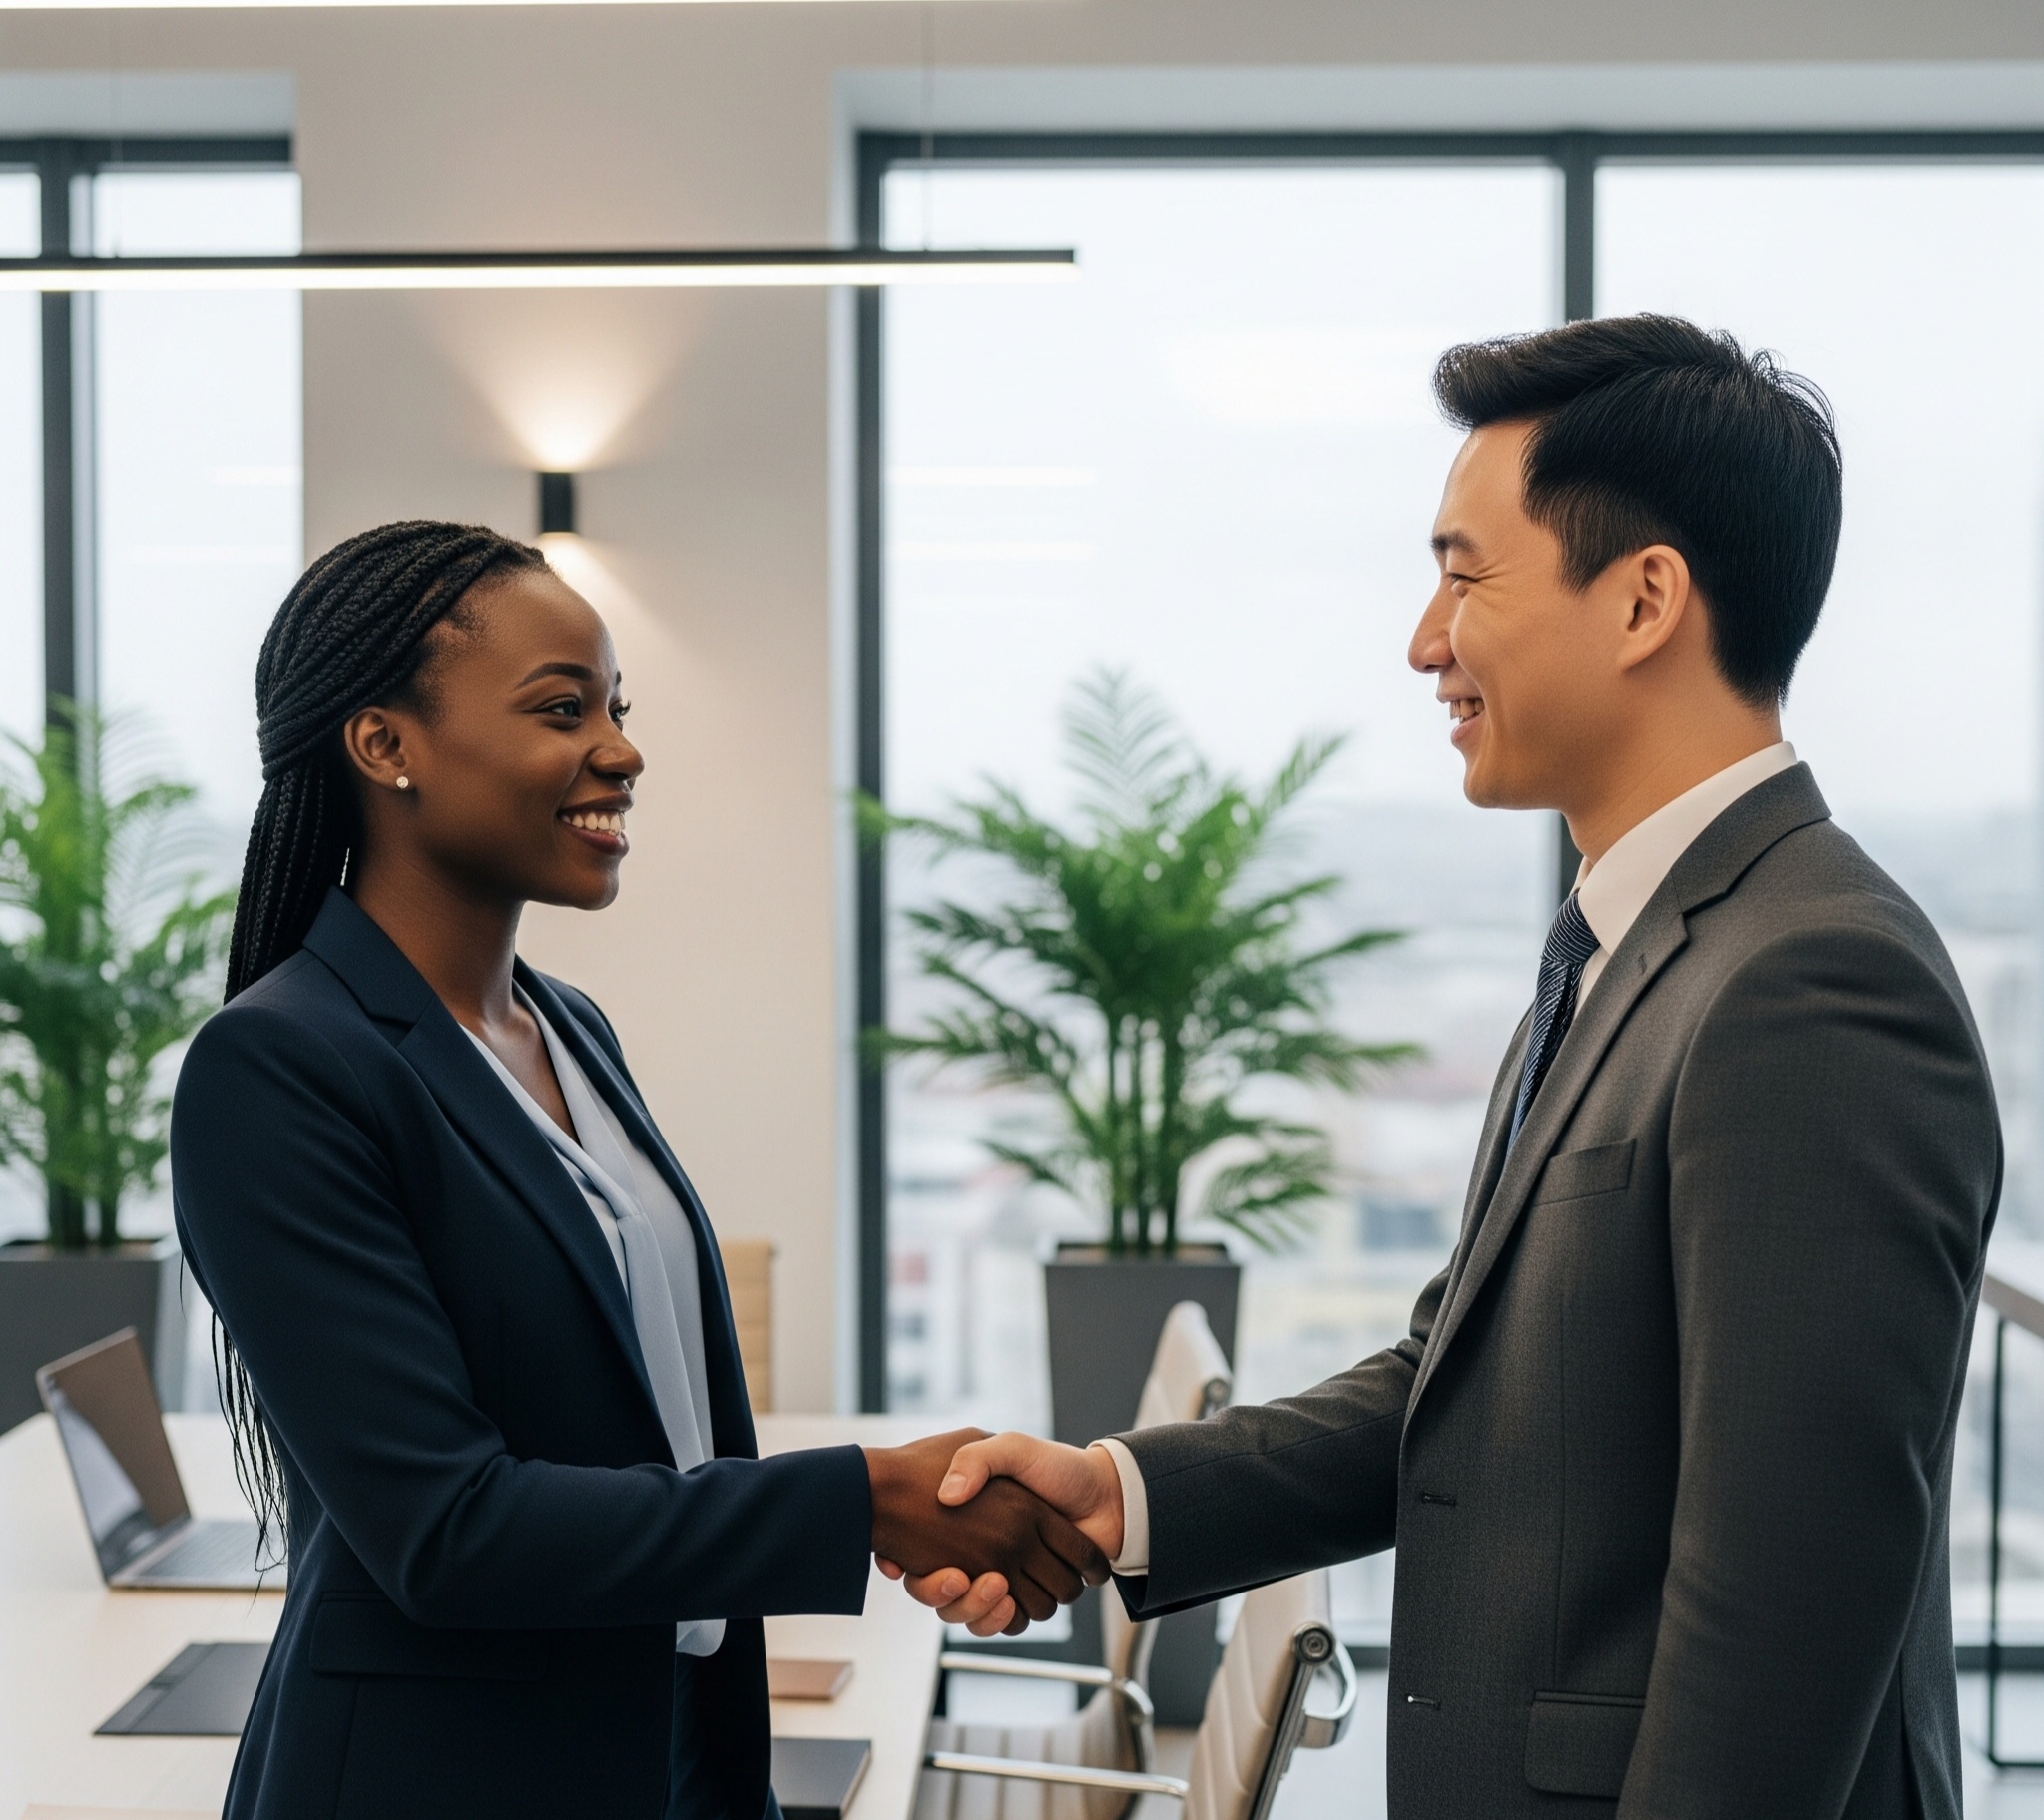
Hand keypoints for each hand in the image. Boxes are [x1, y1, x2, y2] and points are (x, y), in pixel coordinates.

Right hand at [865, 1429, 1109, 1627]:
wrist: (1106, 1494)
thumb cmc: (1059, 1467)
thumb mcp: (1011, 1448)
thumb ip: (978, 1459)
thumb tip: (947, 1496)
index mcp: (973, 1520)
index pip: (920, 1554)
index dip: (905, 1562)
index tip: (894, 1561)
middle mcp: (982, 1551)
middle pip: (945, 1593)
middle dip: (944, 1593)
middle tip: (955, 1577)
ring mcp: (1002, 1576)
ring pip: (971, 1612)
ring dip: (977, 1608)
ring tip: (993, 1585)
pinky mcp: (1025, 1596)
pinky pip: (1001, 1623)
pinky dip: (999, 1620)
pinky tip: (1006, 1601)